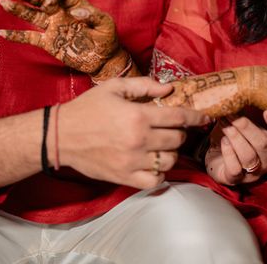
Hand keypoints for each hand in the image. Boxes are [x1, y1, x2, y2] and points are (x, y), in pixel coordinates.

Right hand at [0, 0, 119, 74]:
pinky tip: (2, 32)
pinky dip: (16, 36)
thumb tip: (78, 12)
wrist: (104, 59)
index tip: (49, 4)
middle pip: (42, 2)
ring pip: (33, 16)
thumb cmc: (107, 38)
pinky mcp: (49, 43)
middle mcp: (61, 14)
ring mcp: (54, 28)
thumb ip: (93, 16)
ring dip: (19, 10)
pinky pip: (30, 37)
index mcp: (75, 5)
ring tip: (4, 3)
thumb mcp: (106, 24)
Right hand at [56, 77, 210, 188]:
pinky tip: (154, 163)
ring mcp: (132, 161)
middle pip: (177, 139)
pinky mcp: (124, 177)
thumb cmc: (88, 108)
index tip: (205, 117)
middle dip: (180, 132)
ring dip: (172, 152)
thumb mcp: (114, 88)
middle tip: (173, 128)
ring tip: (163, 144)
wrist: (60, 135)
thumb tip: (169, 88)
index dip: (196, 117)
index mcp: (138, 116)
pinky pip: (154, 181)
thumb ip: (145, 85)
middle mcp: (139, 140)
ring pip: (169, 161)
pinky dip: (160, 173)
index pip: (178, 117)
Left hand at [205, 110, 266, 184]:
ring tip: (224, 123)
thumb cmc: (235, 137)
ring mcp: (254, 173)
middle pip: (262, 144)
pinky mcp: (237, 180)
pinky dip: (228, 152)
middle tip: (231, 113)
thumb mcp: (245, 124)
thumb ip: (248, 112)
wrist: (218, 158)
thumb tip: (240, 92)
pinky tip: (223, 141)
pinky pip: (235, 168)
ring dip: (234, 136)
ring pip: (248, 156)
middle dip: (245, 126)